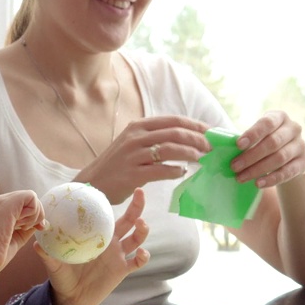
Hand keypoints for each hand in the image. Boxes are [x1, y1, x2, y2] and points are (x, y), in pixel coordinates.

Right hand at [0, 190, 45, 276]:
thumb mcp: (11, 240)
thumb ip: (23, 230)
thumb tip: (39, 223)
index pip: (19, 206)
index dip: (30, 217)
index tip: (32, 230)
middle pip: (26, 200)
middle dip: (33, 216)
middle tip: (25, 230)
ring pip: (30, 197)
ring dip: (33, 215)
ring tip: (21, 228)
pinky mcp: (6, 203)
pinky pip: (31, 197)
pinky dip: (34, 212)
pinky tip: (23, 225)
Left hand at [39, 188, 150, 304]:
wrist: (70, 297)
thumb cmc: (62, 276)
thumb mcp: (54, 264)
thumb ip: (48, 254)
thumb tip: (36, 243)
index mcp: (95, 235)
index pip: (106, 215)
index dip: (108, 203)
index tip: (113, 190)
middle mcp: (110, 242)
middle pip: (129, 221)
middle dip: (137, 206)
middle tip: (140, 192)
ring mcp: (118, 256)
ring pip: (136, 238)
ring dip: (142, 230)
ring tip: (142, 223)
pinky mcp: (122, 270)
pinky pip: (137, 262)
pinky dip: (144, 257)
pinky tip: (142, 253)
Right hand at [76, 116, 210, 202]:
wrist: (93, 183)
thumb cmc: (117, 165)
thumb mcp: (132, 143)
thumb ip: (154, 138)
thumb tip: (185, 137)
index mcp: (138, 126)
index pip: (173, 121)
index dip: (195, 125)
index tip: (211, 131)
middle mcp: (135, 138)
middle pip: (175, 133)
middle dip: (197, 139)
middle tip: (211, 147)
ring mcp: (133, 156)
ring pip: (170, 150)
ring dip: (190, 153)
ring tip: (201, 158)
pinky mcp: (133, 174)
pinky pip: (161, 170)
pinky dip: (175, 170)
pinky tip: (182, 172)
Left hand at [232, 111, 304, 187]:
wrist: (289, 159)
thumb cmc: (265, 143)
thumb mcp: (256, 137)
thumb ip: (242, 139)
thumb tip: (216, 142)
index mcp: (279, 117)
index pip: (267, 123)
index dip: (253, 134)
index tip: (238, 145)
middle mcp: (293, 128)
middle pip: (272, 143)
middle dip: (251, 156)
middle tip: (234, 167)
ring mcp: (301, 145)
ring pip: (279, 158)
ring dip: (258, 169)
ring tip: (241, 178)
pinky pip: (288, 172)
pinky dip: (272, 179)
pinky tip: (258, 184)